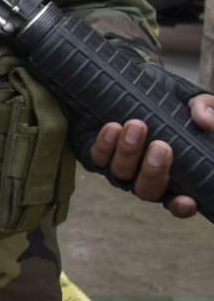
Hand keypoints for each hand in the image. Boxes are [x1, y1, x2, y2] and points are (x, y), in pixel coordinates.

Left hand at [87, 95, 213, 217]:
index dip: (181, 207)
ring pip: (121, 174)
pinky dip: (104, 146)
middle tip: (161, 146)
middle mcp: (148, 178)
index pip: (179, 203)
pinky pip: (98, 158)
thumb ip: (207, 112)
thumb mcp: (201, 106)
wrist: (149, 94)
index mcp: (177, 178)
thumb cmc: (182, 108)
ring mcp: (124, 168)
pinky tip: (113, 128)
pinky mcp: (103, 153)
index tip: (187, 200)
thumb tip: (205, 121)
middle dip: (153, 171)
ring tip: (136, 126)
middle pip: (147, 190)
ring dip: (127, 152)